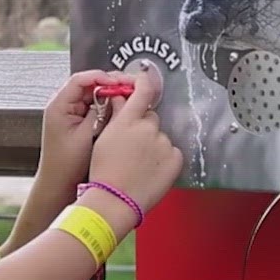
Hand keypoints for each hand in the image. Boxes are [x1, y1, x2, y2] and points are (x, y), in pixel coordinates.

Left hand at [35, 68, 130, 186]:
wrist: (58, 185)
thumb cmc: (66, 166)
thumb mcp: (87, 136)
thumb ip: (102, 113)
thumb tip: (116, 96)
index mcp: (59, 105)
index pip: (81, 79)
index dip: (102, 77)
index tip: (119, 83)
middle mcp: (63, 105)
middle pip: (89, 84)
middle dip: (111, 84)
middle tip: (131, 86)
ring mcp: (71, 113)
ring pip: (94, 94)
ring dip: (111, 94)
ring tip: (130, 96)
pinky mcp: (79, 121)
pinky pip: (96, 106)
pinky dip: (109, 105)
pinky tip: (122, 108)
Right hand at [86, 63, 183, 218]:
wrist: (115, 200)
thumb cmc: (105, 171)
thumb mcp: (105, 137)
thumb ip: (118, 114)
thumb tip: (123, 98)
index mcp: (129, 120)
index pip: (143, 90)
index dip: (146, 81)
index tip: (146, 79)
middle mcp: (149, 128)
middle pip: (151, 118)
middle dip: (144, 126)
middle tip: (132, 146)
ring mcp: (164, 143)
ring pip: (161, 137)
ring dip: (154, 144)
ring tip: (139, 164)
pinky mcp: (175, 159)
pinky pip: (172, 152)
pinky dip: (164, 158)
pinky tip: (150, 170)